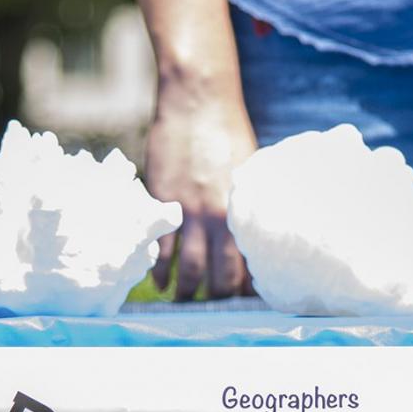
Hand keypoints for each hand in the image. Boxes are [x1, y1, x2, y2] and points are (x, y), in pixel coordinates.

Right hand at [142, 90, 257, 298]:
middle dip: (216, 299)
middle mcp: (218, 218)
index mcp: (244, 213)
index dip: (246, 289)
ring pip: (188, 269)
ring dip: (187, 292)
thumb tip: (252, 235)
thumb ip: (246, 207)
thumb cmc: (229, 134)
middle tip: (212, 308)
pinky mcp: (162, 202)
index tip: (243, 300)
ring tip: (185, 302)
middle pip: (219, 277)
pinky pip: (161, 249)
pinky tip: (161, 281)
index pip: (249, 266)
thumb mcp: (249, 173)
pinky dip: (160, 270)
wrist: (198, 102)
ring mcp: (188, 212)